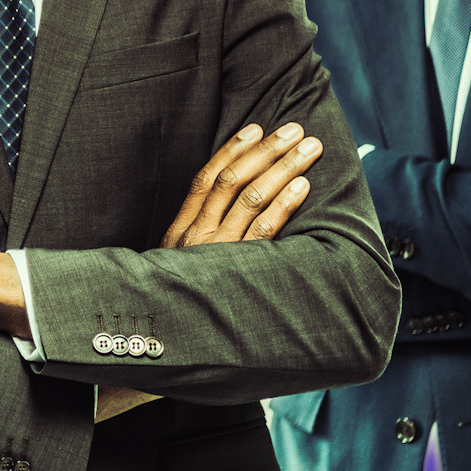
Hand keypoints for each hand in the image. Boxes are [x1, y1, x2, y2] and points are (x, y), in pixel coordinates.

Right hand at [99, 121, 321, 422]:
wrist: (162, 342)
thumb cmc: (177, 304)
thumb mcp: (177, 267)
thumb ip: (194, 239)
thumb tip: (224, 210)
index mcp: (181, 231)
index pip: (206, 178)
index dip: (232, 150)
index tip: (256, 128)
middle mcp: (197, 236)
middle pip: (234, 180)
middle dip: (268, 150)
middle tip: (296, 129)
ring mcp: (217, 252)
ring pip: (252, 197)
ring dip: (283, 168)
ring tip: (308, 148)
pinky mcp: (237, 270)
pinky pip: (264, 231)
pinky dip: (284, 205)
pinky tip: (302, 186)